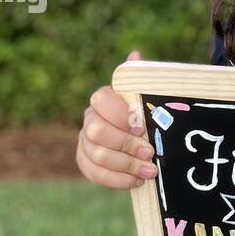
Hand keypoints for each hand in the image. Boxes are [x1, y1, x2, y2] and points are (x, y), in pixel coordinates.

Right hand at [76, 49, 158, 189]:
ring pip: (97, 155)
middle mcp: (89, 118)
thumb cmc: (142, 115)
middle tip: (150, 153)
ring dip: (126, 165)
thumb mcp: (145, 98)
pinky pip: (94, 174)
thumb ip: (138, 80)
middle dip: (125, 145)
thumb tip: (135, 55)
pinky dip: (117, 180)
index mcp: (103, 99)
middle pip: (97, 132)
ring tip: (150, 171)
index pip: (101, 100)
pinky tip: (137, 181)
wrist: (136, 138)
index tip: (141, 127)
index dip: (120, 115)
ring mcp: (84, 141)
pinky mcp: (84, 161)